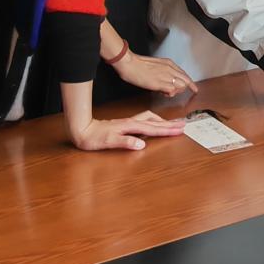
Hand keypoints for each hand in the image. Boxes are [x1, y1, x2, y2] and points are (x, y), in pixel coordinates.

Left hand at [72, 109, 187, 152]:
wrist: (81, 130)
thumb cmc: (93, 138)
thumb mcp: (108, 142)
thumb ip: (125, 142)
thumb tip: (142, 144)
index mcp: (130, 127)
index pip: (152, 129)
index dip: (167, 130)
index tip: (179, 130)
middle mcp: (131, 123)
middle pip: (155, 122)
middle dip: (169, 124)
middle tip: (183, 124)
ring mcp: (128, 123)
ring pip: (150, 119)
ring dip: (162, 121)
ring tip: (172, 123)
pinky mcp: (124, 124)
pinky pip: (144, 121)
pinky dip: (153, 121)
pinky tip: (153, 124)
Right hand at [110, 47, 195, 97]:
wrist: (129, 64)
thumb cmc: (138, 65)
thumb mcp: (155, 65)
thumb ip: (163, 71)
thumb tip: (165, 80)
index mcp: (169, 63)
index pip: (185, 74)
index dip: (190, 83)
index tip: (194, 88)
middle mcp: (170, 69)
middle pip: (186, 81)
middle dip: (183, 89)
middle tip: (173, 92)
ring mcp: (166, 75)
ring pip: (181, 86)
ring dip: (175, 91)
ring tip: (165, 91)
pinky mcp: (160, 83)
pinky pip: (172, 90)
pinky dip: (169, 94)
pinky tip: (162, 92)